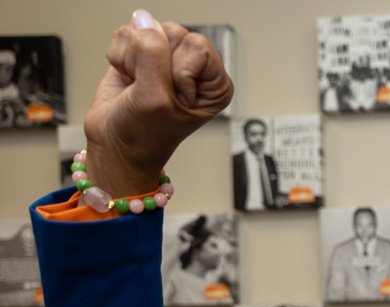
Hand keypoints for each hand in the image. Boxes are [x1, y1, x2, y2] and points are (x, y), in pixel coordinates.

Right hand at [84, 9, 232, 197]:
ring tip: (137, 86)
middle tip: (150, 92)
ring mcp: (167, 58)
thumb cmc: (145, 134)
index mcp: (215, 82)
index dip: (177, 71)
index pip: (197, 46)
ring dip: (132, 59)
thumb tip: (142, 19)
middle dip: (151, 62)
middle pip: (172, 32)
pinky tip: (127, 79)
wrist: (116, 146)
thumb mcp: (154, 99)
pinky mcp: (140, 53)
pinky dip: (119, 57)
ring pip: (146, 29)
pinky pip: (125, 34)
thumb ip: (152, 56)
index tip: (172, 99)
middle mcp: (195, 67)